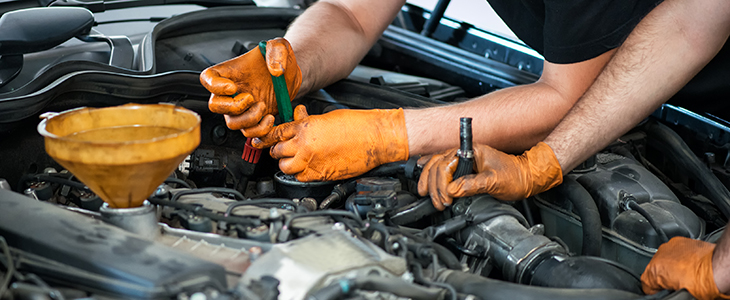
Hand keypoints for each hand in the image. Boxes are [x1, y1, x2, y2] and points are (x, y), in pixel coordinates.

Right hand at [200, 37, 301, 137]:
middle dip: (233, 107)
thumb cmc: (279, 59)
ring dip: (249, 119)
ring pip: (232, 123)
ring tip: (264, 107)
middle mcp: (231, 92)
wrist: (290, 75)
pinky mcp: (253, 119)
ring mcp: (240, 108)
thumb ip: (277, 51)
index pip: (207, 78)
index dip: (214, 86)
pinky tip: (270, 118)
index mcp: (230, 72)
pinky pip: (249, 132)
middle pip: (215, 106)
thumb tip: (275, 69)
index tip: (232, 86)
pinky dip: (259, 130)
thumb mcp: (280, 46)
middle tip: (251, 99)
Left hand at [252, 105, 408, 180]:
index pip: (276, 133)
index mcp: (306, 127)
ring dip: (287, 164)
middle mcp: (305, 145)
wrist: (375, 138)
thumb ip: (308, 121)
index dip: (271, 136)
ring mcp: (312, 162)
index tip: (269, 138)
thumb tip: (299, 120)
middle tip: (284, 149)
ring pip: (284, 167)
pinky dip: (300, 175)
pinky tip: (306, 169)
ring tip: (295, 160)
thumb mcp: (327, 117)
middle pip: (276, 151)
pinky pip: (300, 178)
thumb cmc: (357, 125)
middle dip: (278, 150)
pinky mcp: (321, 175)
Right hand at [417, 142, 562, 209]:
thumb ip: (471, 185)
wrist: (526, 177)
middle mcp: (464, 153)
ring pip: (437, 166)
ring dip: (430, 181)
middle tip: (437, 202)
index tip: (445, 199)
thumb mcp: (494, 182)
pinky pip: (443, 168)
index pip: (445, 165)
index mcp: (470, 151)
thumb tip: (452, 191)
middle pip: (437, 165)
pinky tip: (424, 174)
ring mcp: (463, 159)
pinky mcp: (465, 167)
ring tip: (428, 195)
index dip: (441, 184)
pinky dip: (433, 174)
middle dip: (433, 185)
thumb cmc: (515, 176)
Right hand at [642, 237, 729, 299]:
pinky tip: (688, 264)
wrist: (718, 267)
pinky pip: (672, 250)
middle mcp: (658, 256)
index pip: (646, 283)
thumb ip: (664, 289)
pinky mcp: (679, 241)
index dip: (656, 290)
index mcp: (654, 270)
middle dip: (662, 276)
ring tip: (684, 274)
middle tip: (677, 284)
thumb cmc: (703, 282)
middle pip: (653, 269)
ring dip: (670, 266)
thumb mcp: (679, 294)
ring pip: (662, 259)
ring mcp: (668, 247)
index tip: (665, 292)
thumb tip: (663, 290)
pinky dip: (678, 257)